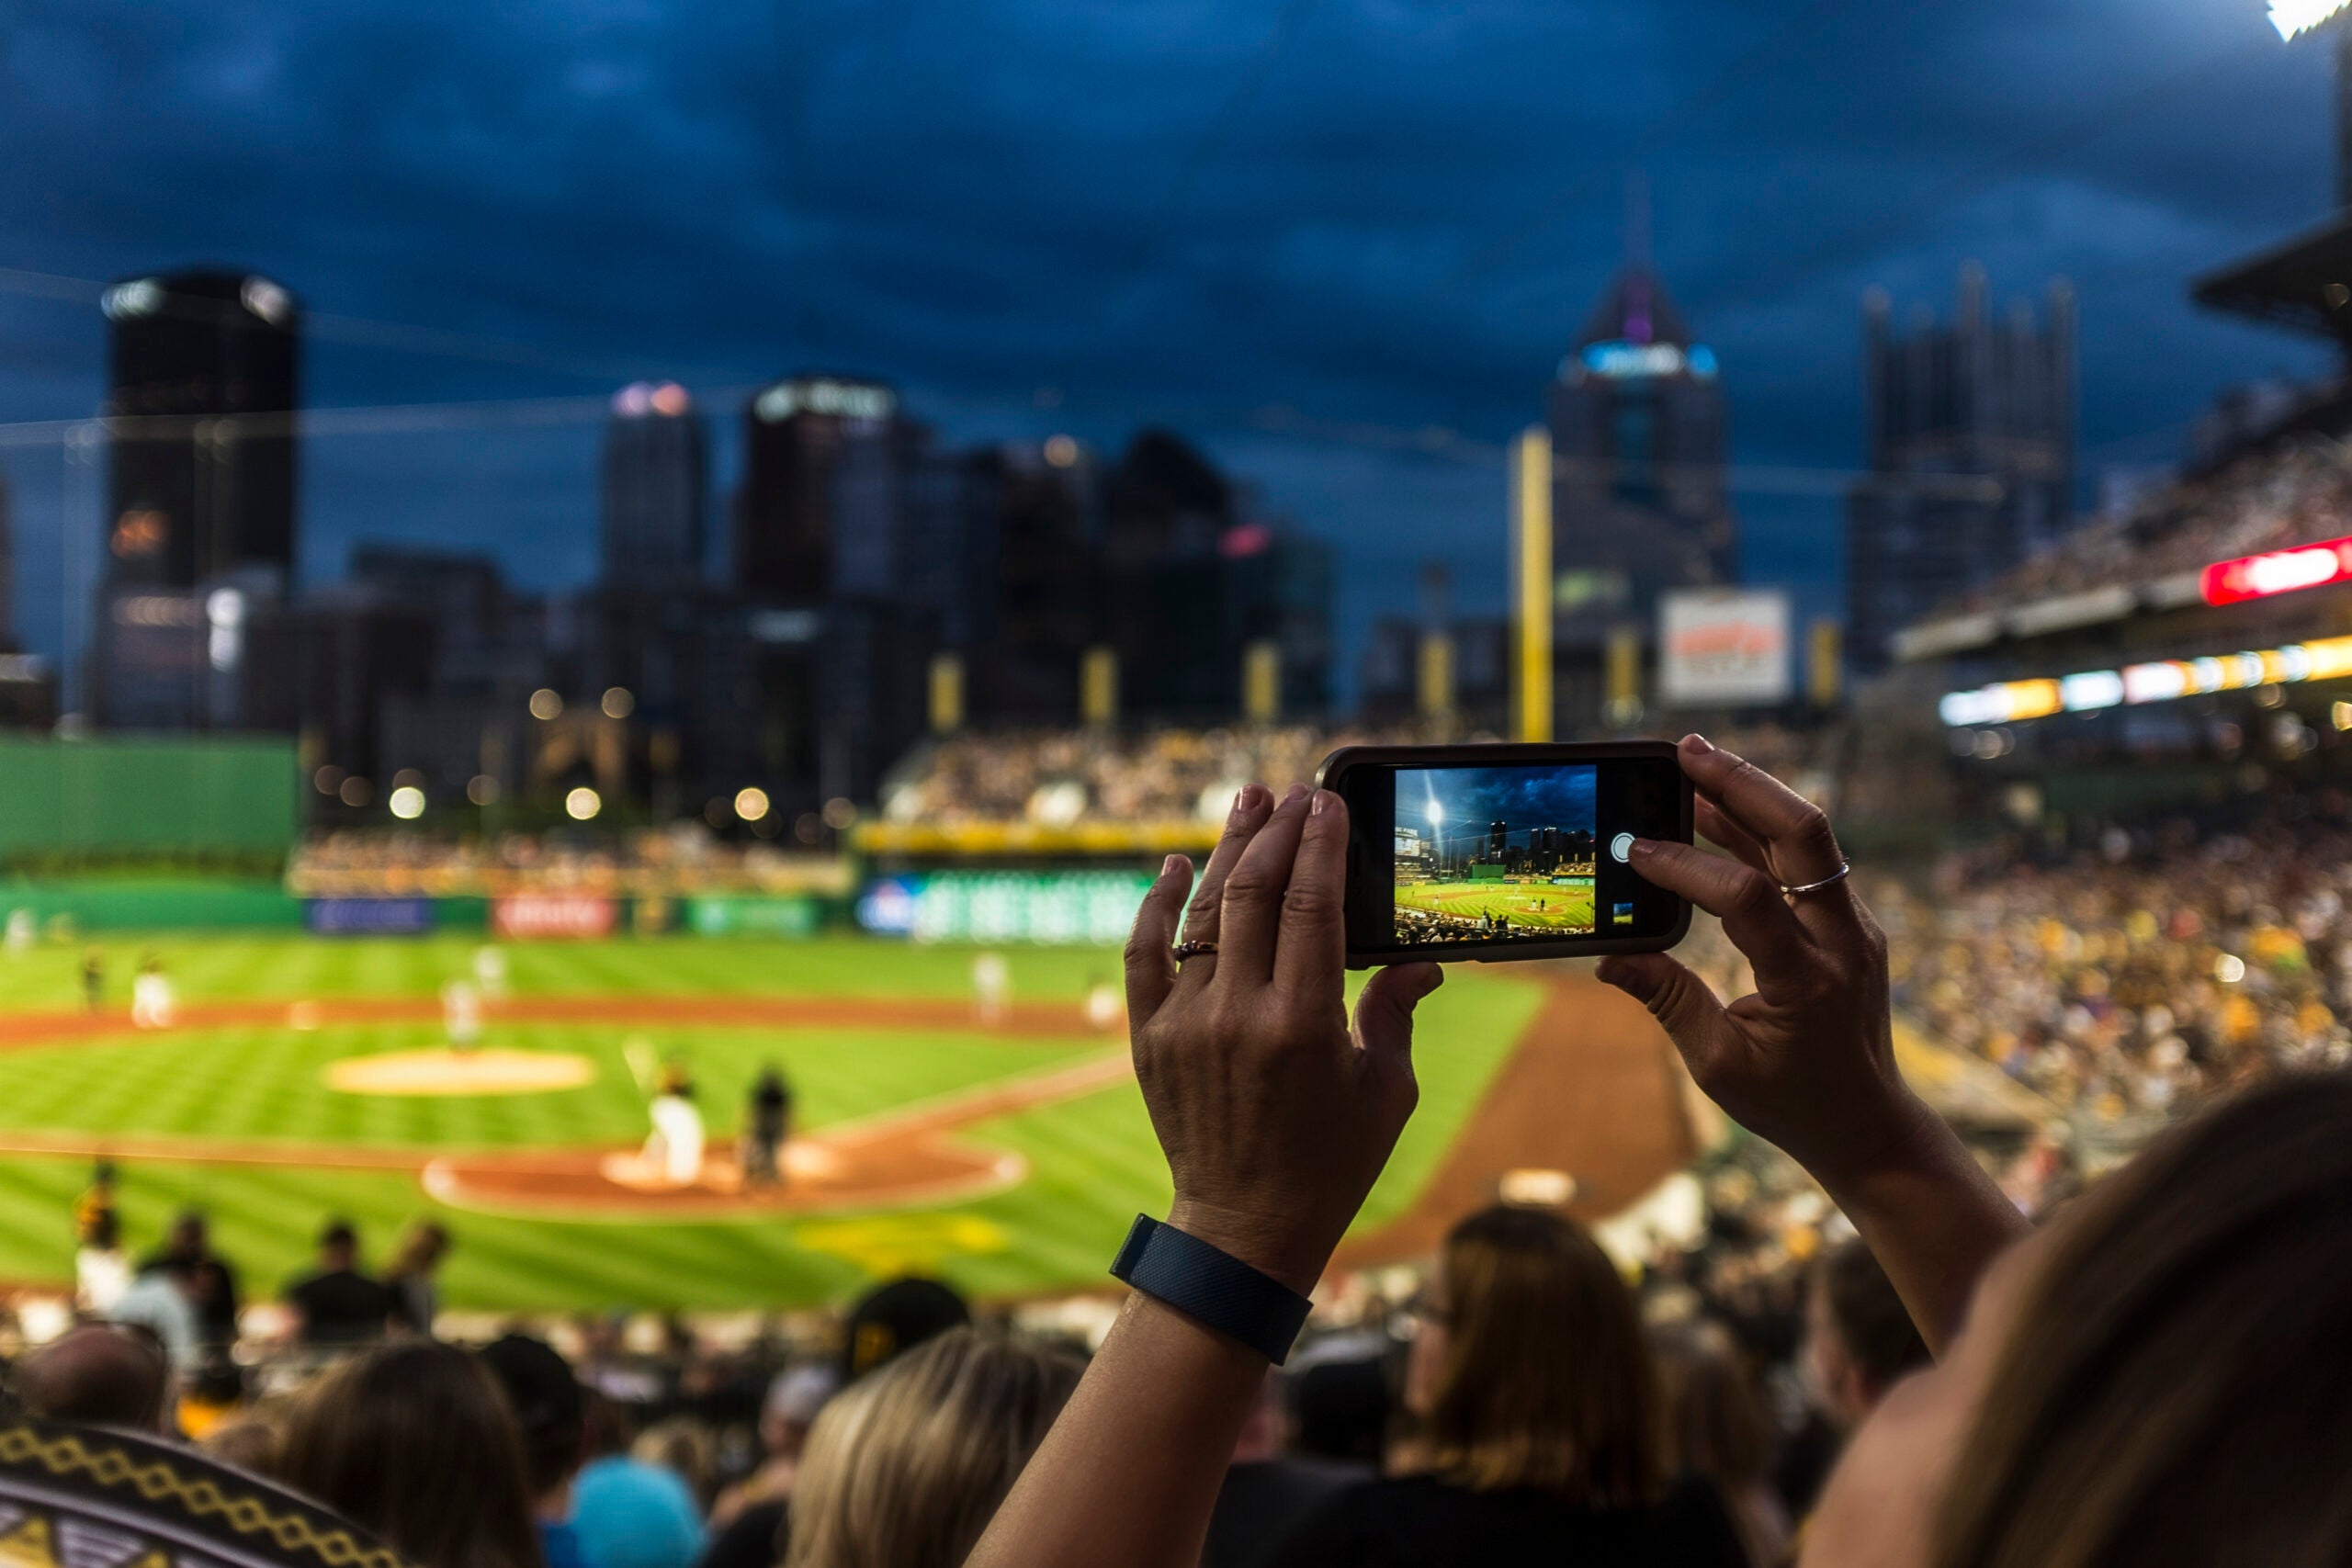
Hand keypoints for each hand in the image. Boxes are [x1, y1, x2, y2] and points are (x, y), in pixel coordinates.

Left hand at [1124, 784, 1443, 1293]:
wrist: (1244, 1226)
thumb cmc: (1330, 1161)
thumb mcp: (1385, 1090)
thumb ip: (1397, 1014)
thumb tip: (1422, 963)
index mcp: (1302, 1024)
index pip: (1312, 907)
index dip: (1320, 846)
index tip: (1327, 803)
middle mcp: (1237, 1015)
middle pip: (1254, 895)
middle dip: (1274, 834)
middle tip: (1288, 793)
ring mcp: (1186, 1024)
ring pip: (1202, 915)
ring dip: (1225, 852)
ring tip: (1245, 802)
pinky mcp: (1149, 1039)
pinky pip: (1143, 956)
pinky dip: (1156, 905)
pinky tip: (1175, 865)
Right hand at [1598, 735, 1920, 1182]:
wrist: (1868, 1122)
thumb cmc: (1792, 1101)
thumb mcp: (1718, 1064)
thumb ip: (1668, 1001)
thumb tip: (1609, 960)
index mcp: (1809, 981)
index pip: (1748, 898)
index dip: (1688, 867)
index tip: (1634, 851)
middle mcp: (1842, 940)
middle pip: (1804, 834)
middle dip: (1742, 784)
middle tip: (1685, 750)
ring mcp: (1852, 925)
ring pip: (1808, 836)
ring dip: (1750, 795)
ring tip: (1690, 764)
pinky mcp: (1846, 920)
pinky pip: (1805, 859)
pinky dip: (1760, 829)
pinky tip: (1715, 810)